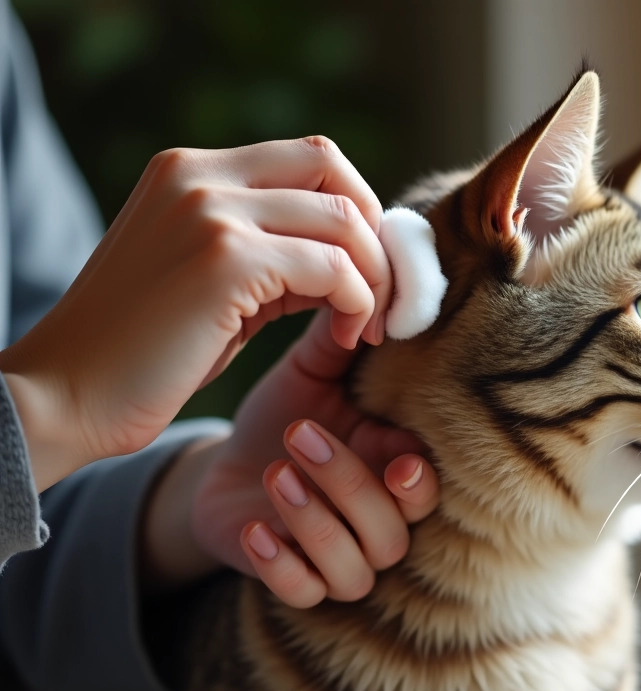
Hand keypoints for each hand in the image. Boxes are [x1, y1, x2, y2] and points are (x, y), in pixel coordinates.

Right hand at [0, 136, 392, 490]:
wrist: (67, 398)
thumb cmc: (146, 354)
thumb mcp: (218, 284)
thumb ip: (277, 254)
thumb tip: (357, 254)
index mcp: (190, 171)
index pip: (310, 156)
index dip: (357, 208)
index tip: (370, 269)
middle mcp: (199, 176)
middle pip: (333, 167)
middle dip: (375, 232)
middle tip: (386, 294)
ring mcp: (211, 212)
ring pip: (344, 220)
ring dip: (375, 278)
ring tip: (367, 327)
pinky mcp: (227, 260)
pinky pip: (334, 269)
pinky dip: (357, 305)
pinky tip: (346, 338)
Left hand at [141, 311, 439, 605]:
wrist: (230, 463)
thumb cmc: (287, 414)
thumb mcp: (310, 376)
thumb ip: (341, 341)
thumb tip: (367, 283)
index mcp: (395, 470)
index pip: (428, 490)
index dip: (418, 482)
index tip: (396, 458)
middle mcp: (380, 524)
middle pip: (392, 533)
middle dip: (349, 486)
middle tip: (299, 436)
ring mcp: (339, 559)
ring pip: (353, 570)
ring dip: (316, 524)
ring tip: (276, 474)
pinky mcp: (293, 579)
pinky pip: (304, 593)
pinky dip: (281, 566)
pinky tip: (254, 528)